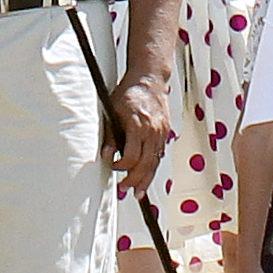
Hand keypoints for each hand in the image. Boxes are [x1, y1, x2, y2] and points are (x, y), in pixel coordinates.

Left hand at [115, 73, 172, 192]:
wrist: (150, 79)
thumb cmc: (129, 92)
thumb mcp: (113, 109)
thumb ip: (111, 134)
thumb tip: (107, 154)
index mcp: (138, 125)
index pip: (131, 157)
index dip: (122, 167)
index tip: (114, 166)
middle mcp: (153, 132)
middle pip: (145, 164)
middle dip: (135, 180)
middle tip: (125, 189)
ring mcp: (161, 133)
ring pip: (155, 162)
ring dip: (146, 179)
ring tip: (138, 192)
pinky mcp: (165, 132)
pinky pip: (160, 154)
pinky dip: (153, 167)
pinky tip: (147, 176)